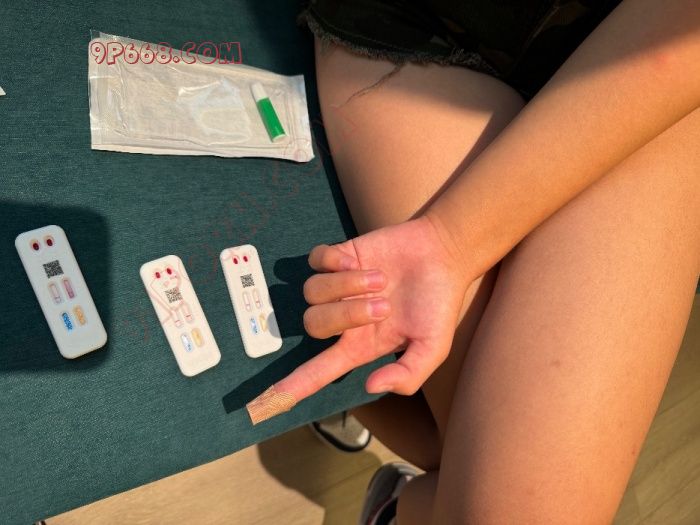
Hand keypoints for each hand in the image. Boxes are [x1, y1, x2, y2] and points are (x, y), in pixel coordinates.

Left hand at [246, 216, 471, 423]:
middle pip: (313, 325)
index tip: (261, 406)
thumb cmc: (437, 303)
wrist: (442, 255)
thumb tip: (369, 386)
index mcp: (359, 345)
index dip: (291, 387)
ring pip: (312, 292)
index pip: (317, 371)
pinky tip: (356, 260)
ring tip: (380, 279)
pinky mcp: (338, 257)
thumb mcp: (433, 348)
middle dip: (347, 314)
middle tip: (384, 304)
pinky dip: (334, 260)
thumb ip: (408, 374)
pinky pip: (315, 261)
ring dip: (347, 285)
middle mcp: (342, 319)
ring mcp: (337, 287)